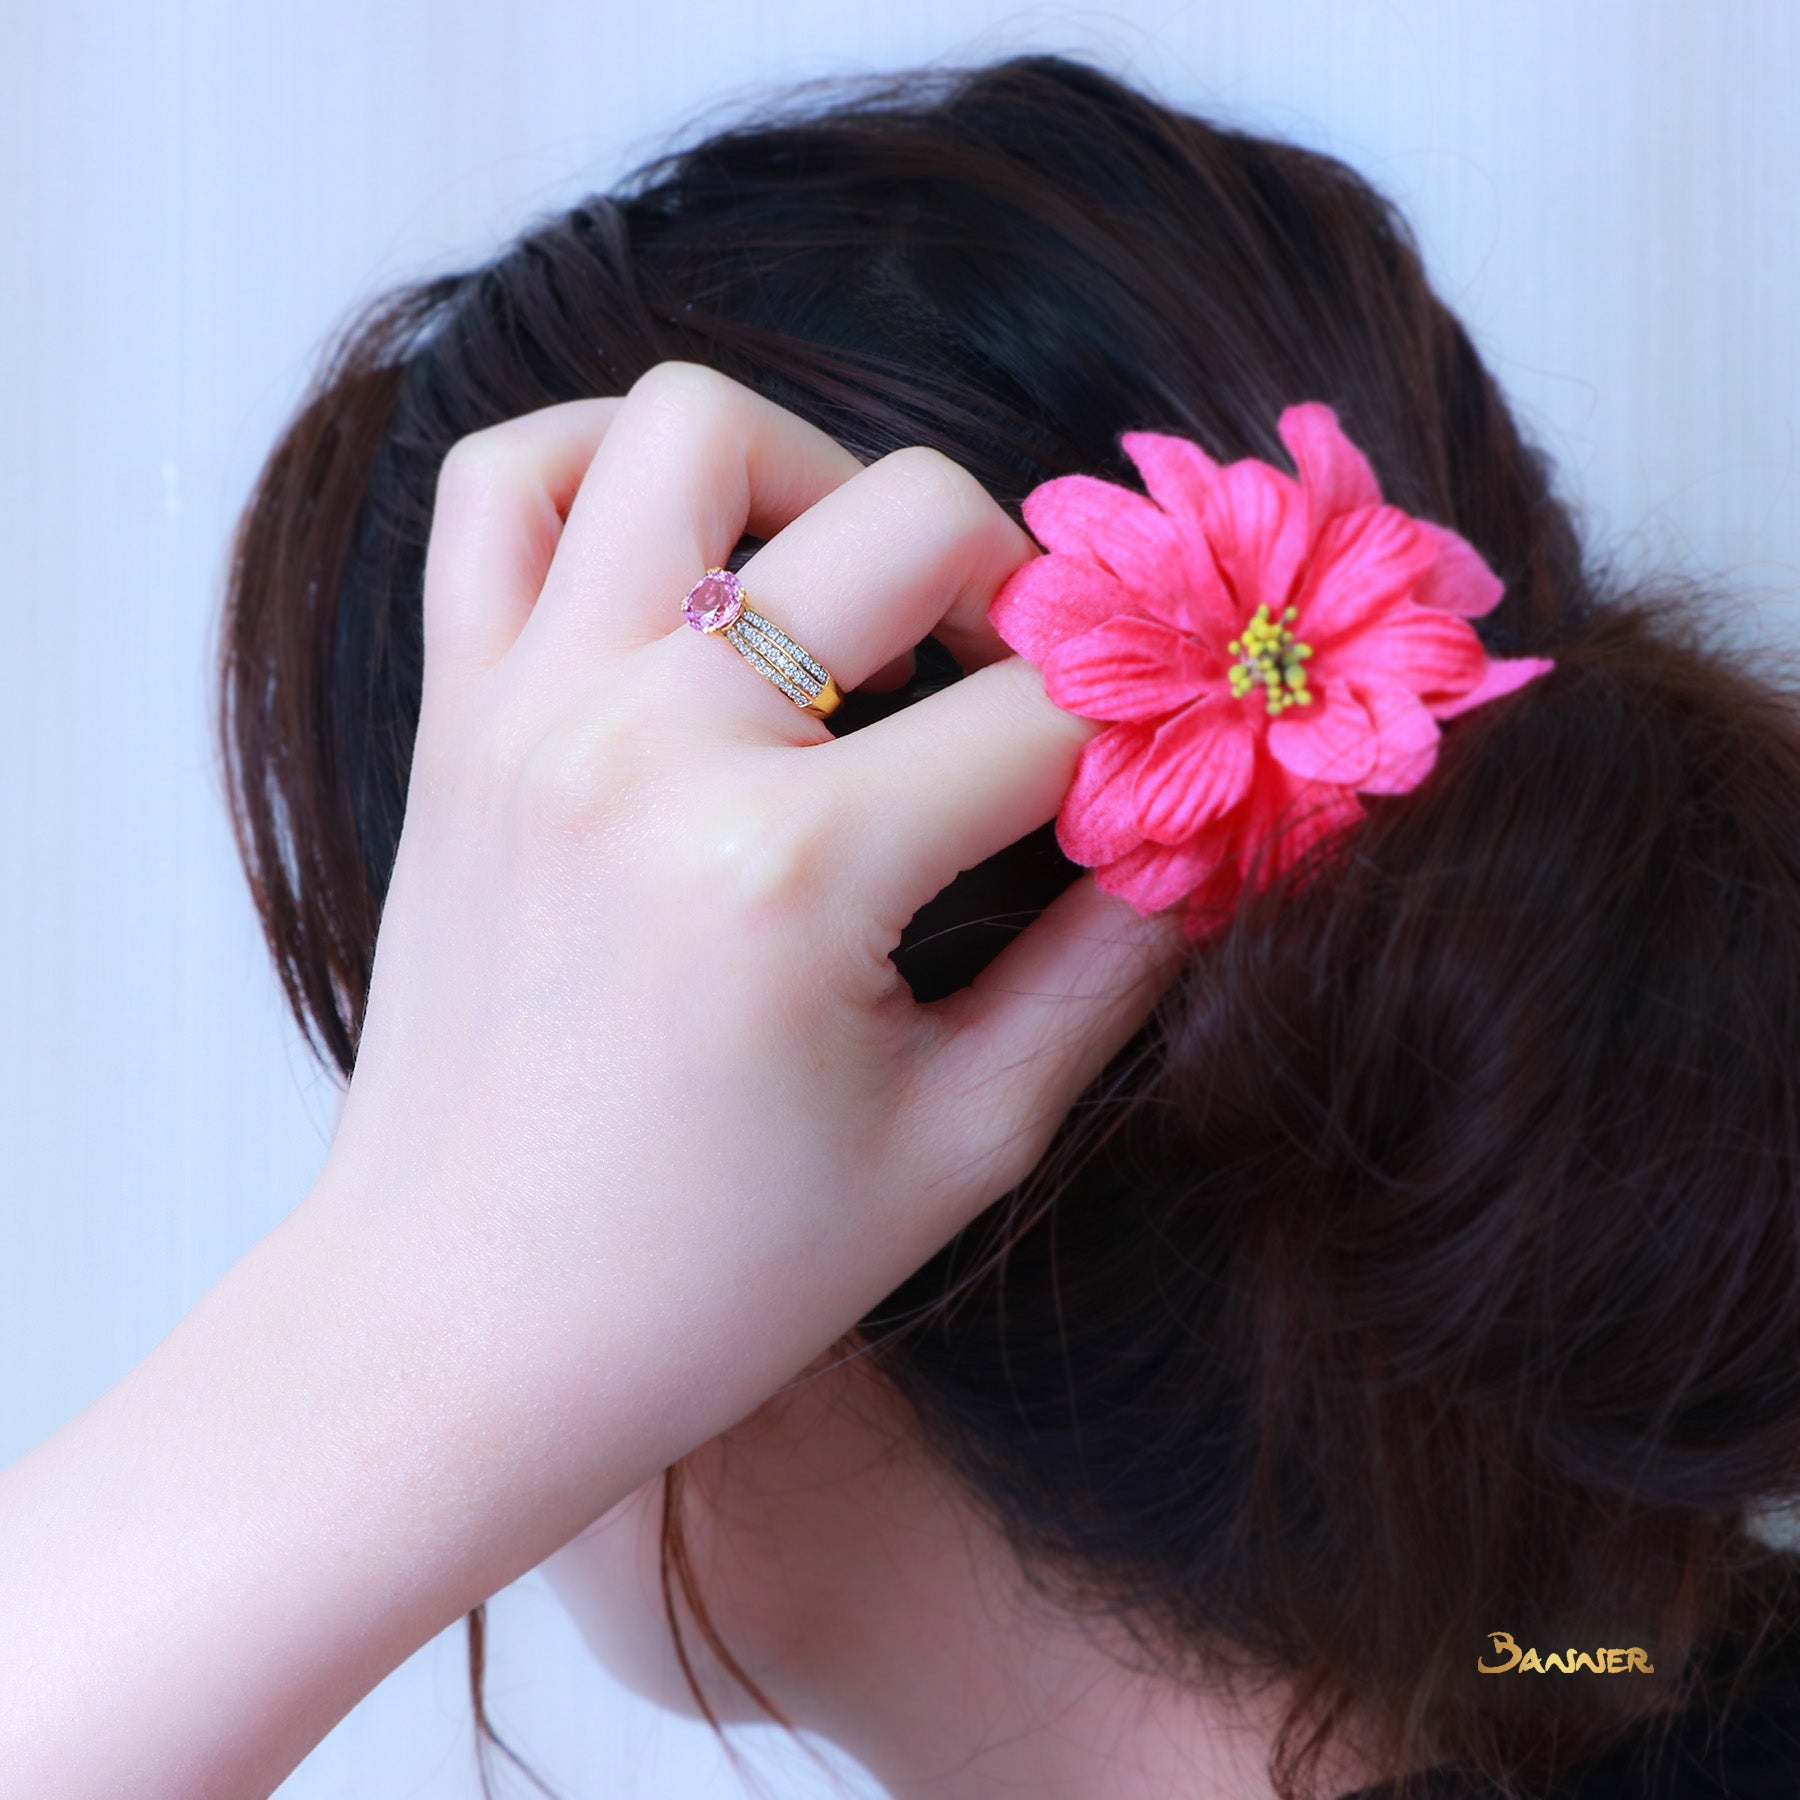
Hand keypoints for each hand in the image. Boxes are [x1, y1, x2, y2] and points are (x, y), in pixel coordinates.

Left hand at [314, 358, 1185, 1538]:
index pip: (1044, 718)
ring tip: (857, 602)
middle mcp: (651, 748)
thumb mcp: (958, 1143)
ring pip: (690, 432)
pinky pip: (499, 488)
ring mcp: (533, 710)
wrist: (461, 1335)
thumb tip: (1204, 842)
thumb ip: (1106, 971)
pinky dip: (604, 473)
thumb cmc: (711, 1276)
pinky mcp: (457, 718)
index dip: (1139, 737)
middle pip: (913, 518)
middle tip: (1025, 696)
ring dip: (821, 481)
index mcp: (792, 872)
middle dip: (1023, 591)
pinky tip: (689, 565)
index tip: (1154, 777)